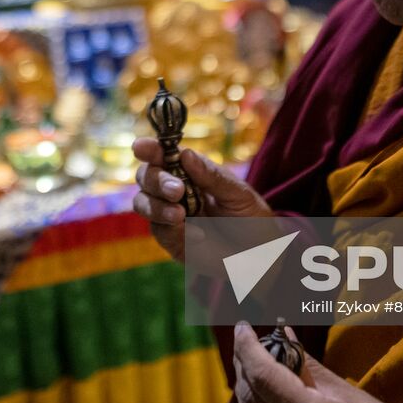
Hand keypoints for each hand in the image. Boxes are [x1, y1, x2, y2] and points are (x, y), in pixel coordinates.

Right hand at [131, 138, 270, 261]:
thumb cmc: (251, 218)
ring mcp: (170, 215)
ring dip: (157, 206)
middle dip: (156, 180)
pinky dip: (173, 231)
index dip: (150, 149)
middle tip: (176, 190)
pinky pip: (160, 232)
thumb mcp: (238, 193)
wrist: (261, 256)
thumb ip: (211, 176)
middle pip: (146, 177)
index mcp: (190, 171)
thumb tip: (185, 154)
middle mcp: (175, 190)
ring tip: (180, 215)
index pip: (164, 155)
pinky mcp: (171, 240)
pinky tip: (198, 235)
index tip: (141, 147)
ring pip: (143, 203)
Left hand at [232, 322, 402, 402]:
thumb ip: (309, 366)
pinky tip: (261, 391)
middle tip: (247, 337)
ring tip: (254, 360)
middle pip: (250, 393)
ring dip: (247, 384)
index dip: (248, 347)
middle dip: (245, 362)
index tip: (243, 325)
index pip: (263, 375)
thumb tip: (285, 332)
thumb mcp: (349, 396)